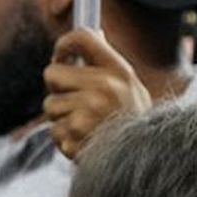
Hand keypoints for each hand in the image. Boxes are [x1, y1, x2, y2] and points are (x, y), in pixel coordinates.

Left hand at [42, 28, 150, 159]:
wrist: (146, 163)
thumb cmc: (133, 125)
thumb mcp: (131, 89)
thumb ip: (109, 64)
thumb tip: (94, 33)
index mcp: (119, 71)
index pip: (83, 37)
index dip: (64, 44)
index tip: (61, 56)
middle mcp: (103, 87)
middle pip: (52, 73)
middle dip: (57, 89)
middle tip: (75, 102)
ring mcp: (88, 111)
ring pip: (50, 106)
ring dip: (62, 119)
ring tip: (86, 128)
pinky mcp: (75, 135)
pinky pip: (54, 131)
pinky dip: (65, 139)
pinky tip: (85, 143)